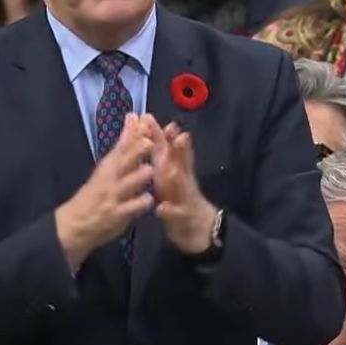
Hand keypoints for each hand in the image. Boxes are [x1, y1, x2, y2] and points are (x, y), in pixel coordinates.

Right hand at [55, 113, 154, 270]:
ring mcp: (114, 196)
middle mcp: (110, 178)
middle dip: (137, 151)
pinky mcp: (118, 214)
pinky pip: (132, 207)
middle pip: (124, 161)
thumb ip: (124, 144)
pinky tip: (150, 200)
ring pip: (129, 183)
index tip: (143, 120)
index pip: (121, 145)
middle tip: (149, 141)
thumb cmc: (95, 193)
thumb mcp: (106, 167)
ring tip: (149, 170)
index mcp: (108, 165)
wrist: (75, 224)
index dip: (133, 133)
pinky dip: (142, 202)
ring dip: (140, 176)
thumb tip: (133, 117)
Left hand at [143, 116, 215, 253]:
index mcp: (174, 169)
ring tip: (170, 169)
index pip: (167, 148)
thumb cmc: (179, 197)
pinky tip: (160, 208)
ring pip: (182, 186)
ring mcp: (184, 197)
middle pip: (180, 161)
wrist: (196, 227)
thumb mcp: (171, 172)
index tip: (149, 117)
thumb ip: (165, 150)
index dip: (160, 133)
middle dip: (178, 148)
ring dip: (177, 178)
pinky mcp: (183, 217)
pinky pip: (176, 214)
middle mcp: (182, 179)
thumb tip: (158, 125)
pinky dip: (169, 210)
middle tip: (175, 132)